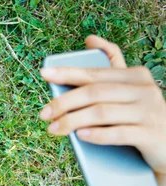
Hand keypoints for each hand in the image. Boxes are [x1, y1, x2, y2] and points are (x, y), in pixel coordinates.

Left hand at [39, 35, 165, 175]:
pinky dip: (97, 134)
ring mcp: (149, 112)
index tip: (44, 74)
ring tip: (53, 129)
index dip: (68, 73)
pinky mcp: (151, 135)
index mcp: (135, 76)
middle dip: (64, 102)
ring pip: (103, 113)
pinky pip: (119, 133)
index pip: (95, 73)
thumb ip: (109, 69)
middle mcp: (144, 90)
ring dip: (73, 121)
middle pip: (95, 92)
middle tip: (43, 113)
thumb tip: (89, 40)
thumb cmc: (138, 117)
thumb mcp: (126, 92)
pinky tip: (80, 135)